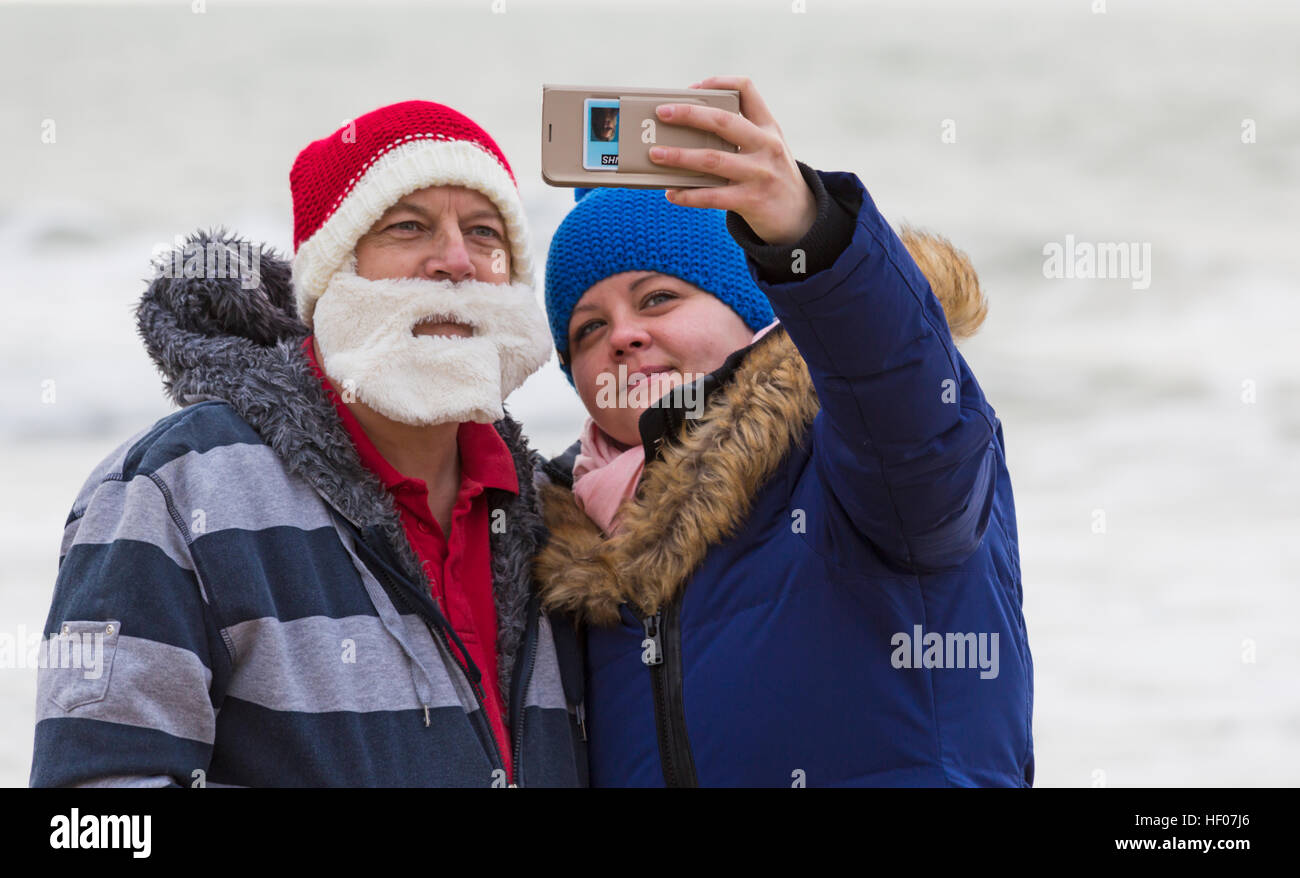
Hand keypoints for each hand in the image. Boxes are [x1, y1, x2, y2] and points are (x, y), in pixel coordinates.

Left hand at [649, 75, 816, 246]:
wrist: (802, 217)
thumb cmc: (773, 177)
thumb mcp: (768, 148)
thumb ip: (741, 136)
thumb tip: (689, 132)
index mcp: (768, 127)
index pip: (746, 89)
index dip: (718, 82)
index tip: (693, 87)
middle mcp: (766, 145)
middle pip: (723, 121)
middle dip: (689, 114)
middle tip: (662, 112)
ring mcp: (759, 173)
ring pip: (712, 160)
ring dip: (679, 156)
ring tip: (655, 154)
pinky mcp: (751, 200)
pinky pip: (712, 196)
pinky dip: (688, 194)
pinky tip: (672, 193)